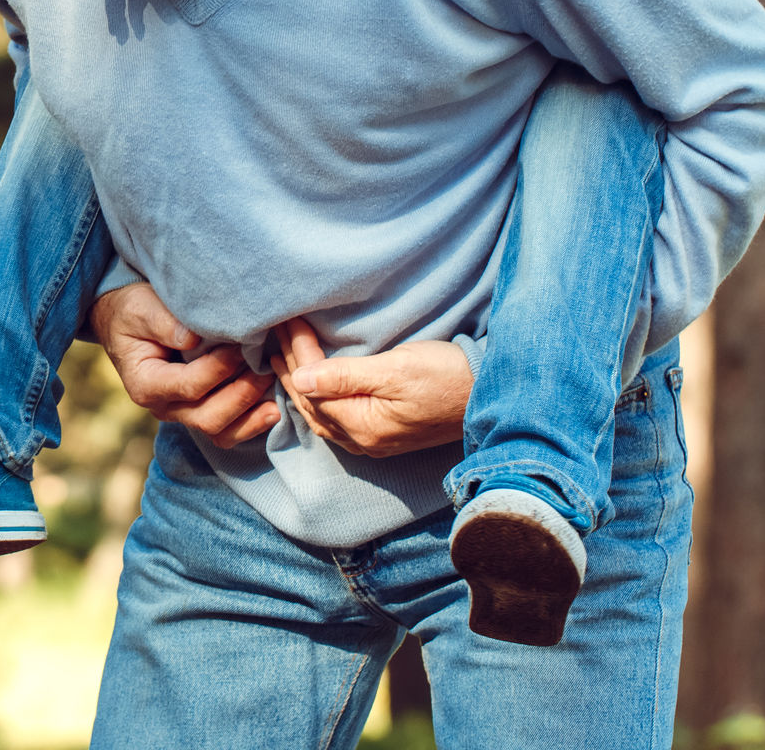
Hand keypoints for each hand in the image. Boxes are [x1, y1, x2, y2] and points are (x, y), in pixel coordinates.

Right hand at [92, 283, 280, 448]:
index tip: (241, 346)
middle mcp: (163, 407)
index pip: (189, 386)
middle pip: (207, 417)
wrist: (125, 322)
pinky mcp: (198, 410)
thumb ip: (166, 323)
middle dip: (241, 395)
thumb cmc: (134, 311)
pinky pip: (226, 430)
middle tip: (263, 368)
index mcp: (145, 383)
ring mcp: (181, 413)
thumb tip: (195, 338)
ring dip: (250, 415)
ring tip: (273, 391)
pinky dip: (250, 423)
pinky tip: (272, 408)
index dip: (219, 369)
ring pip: (220, 431)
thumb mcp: (142, 309)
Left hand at [270, 320, 471, 457]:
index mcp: (363, 426)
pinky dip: (319, 399)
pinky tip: (315, 387)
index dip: (297, 354)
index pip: (314, 388)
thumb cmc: (447, 377)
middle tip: (275, 336)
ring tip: (282, 360)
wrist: (489, 395)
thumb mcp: (396, 370)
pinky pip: (337, 420)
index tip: (288, 323)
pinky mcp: (385, 435)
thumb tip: (301, 378)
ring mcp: (374, 441)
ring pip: (322, 416)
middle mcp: (363, 441)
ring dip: (301, 386)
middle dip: (292, 368)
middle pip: (312, 405)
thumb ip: (346, 376)